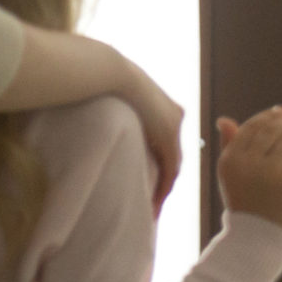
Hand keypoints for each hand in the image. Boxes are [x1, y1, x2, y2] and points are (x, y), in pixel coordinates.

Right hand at [116, 65, 186, 215]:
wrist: (111, 72)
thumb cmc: (105, 81)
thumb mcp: (119, 102)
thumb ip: (123, 116)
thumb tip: (107, 121)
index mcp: (166, 108)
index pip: (167, 144)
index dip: (160, 166)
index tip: (150, 184)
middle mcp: (176, 116)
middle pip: (173, 156)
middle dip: (164, 181)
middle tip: (153, 203)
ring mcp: (175, 126)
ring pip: (175, 166)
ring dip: (165, 189)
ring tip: (153, 209)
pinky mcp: (168, 135)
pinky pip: (171, 168)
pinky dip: (165, 187)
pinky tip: (156, 202)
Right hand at [215, 106, 281, 234]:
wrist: (255, 239)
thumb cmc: (245, 203)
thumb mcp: (231, 175)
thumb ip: (229, 145)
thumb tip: (225, 119)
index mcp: (230, 160)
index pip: (251, 127)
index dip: (268, 116)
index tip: (280, 111)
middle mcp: (247, 164)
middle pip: (271, 131)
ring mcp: (268, 174)